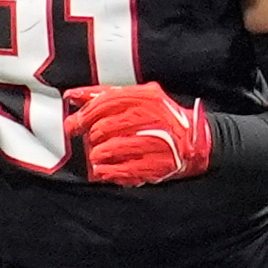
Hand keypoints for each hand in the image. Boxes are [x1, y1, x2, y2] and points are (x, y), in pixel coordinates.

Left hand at [64, 81, 210, 184]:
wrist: (196, 140)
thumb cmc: (160, 116)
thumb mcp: (137, 97)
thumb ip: (104, 95)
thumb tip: (71, 96)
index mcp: (146, 97)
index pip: (106, 102)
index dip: (85, 114)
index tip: (73, 124)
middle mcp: (152, 117)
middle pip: (106, 126)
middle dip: (90, 136)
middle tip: (86, 140)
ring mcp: (156, 141)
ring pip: (113, 148)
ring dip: (97, 154)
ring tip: (94, 156)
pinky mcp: (159, 164)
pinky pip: (126, 169)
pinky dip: (110, 171)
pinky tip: (103, 171)